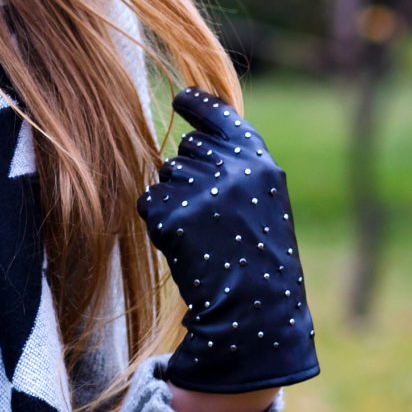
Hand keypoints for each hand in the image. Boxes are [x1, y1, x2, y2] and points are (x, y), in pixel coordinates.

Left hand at [136, 87, 319, 394]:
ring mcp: (206, 190)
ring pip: (166, 176)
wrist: (256, 314)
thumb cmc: (258, 263)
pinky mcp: (176, 214)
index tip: (182, 97)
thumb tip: (193, 137)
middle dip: (188, 175)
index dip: (200, 107)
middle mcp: (236, 170)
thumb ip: (236, 169)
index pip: (224, 119)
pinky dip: (159, 224)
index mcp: (262, 165)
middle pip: (187, 149)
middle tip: (208, 218)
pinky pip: (149, 203)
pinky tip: (184, 247)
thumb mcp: (262, 206)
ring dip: (174, 202)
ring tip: (202, 237)